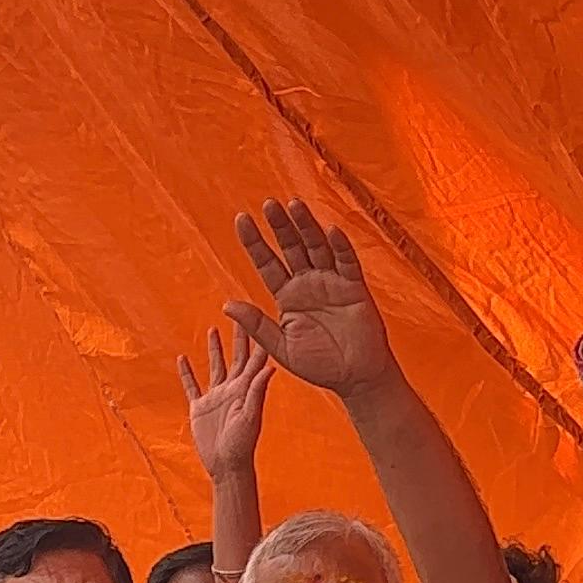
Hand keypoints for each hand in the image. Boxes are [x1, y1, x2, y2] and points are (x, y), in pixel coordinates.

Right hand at [178, 322, 274, 477]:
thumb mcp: (250, 417)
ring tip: (212, 329)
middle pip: (234, 357)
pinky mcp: (200, 408)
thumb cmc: (242, 445)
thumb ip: (257, 391)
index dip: (255, 338)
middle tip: (237, 313)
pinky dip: (186, 373)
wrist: (227, 467)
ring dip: (214, 349)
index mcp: (245, 389)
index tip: (259, 316)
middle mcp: (232, 390)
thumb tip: (270, 366)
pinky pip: (192, 386)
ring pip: (214, 367)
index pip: (252, 358)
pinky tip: (182, 358)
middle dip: (237, 336)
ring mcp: (215, 398)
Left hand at [226, 198, 392, 399]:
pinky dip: (340, 246)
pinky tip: (330, 230)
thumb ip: (257, 325)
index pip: (267, 263)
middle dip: (280, 226)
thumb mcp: (281, 348)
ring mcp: (331, 282)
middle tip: (268, 204)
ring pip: (316, 247)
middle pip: (291, 247)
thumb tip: (227, 305)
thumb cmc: (319, 365)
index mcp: (287, 296)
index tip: (241, 219)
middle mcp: (307, 283)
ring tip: (294, 205)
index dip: (255, 242)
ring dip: (306, 226)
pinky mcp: (354, 287)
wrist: (355, 378)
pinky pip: (346, 262)